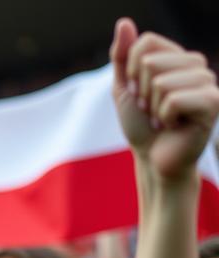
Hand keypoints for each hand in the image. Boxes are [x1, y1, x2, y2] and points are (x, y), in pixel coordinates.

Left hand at [111, 19, 218, 180]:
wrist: (153, 160)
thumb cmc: (142, 126)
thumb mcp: (125, 89)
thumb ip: (122, 57)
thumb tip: (123, 22)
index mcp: (179, 57)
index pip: (145, 43)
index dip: (132, 73)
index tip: (140, 94)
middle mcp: (197, 64)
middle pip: (150, 62)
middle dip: (142, 93)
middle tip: (153, 111)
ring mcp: (208, 81)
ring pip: (161, 82)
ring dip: (154, 108)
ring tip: (165, 120)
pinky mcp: (212, 101)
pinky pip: (173, 100)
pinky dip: (165, 118)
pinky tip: (176, 126)